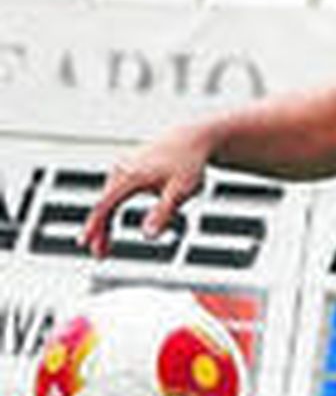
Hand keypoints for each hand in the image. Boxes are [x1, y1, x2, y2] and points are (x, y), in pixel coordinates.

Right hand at [82, 126, 211, 257]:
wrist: (191, 140)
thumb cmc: (188, 165)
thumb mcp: (181, 191)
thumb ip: (164, 213)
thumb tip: (148, 235)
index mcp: (131, 176)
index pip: (106, 204)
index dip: (95, 225)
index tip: (85, 242)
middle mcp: (121, 170)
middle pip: (103, 204)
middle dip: (98, 230)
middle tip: (99, 255)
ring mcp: (121, 169)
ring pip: (106, 200)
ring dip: (103, 223)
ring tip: (104, 248)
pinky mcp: (126, 171)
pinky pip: (112, 194)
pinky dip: (109, 211)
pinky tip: (109, 226)